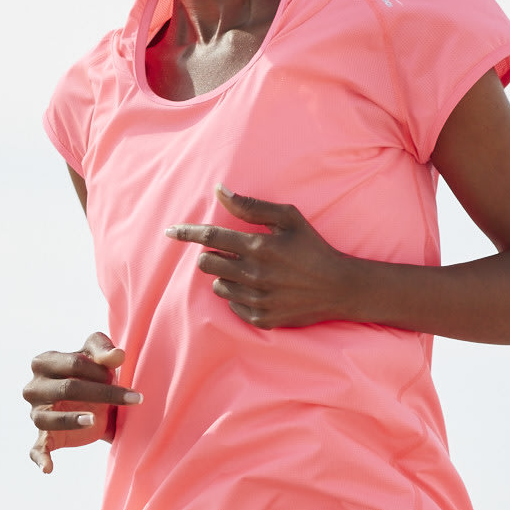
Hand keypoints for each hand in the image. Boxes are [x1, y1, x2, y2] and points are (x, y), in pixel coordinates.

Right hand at [24, 332, 141, 472]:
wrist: (93, 398)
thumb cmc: (93, 370)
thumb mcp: (100, 355)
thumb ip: (106, 350)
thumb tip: (118, 356)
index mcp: (44, 362)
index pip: (72, 363)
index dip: (99, 368)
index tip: (119, 373)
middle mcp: (34, 388)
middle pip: (66, 389)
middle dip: (102, 393)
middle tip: (134, 398)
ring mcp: (36, 413)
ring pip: (49, 418)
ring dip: (71, 420)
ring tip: (94, 420)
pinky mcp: (43, 436)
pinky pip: (37, 448)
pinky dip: (41, 458)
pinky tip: (48, 468)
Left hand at [165, 187, 359, 328]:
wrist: (339, 288)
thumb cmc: (313, 247)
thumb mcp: (289, 218)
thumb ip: (251, 206)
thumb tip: (219, 191)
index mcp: (259, 247)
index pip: (211, 236)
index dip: (187, 233)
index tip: (170, 231)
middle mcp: (254, 275)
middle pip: (207, 263)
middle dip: (211, 254)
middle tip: (230, 252)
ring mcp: (257, 299)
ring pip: (217, 285)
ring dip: (225, 276)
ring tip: (249, 271)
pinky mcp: (261, 318)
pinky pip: (232, 305)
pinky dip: (238, 295)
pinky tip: (259, 288)